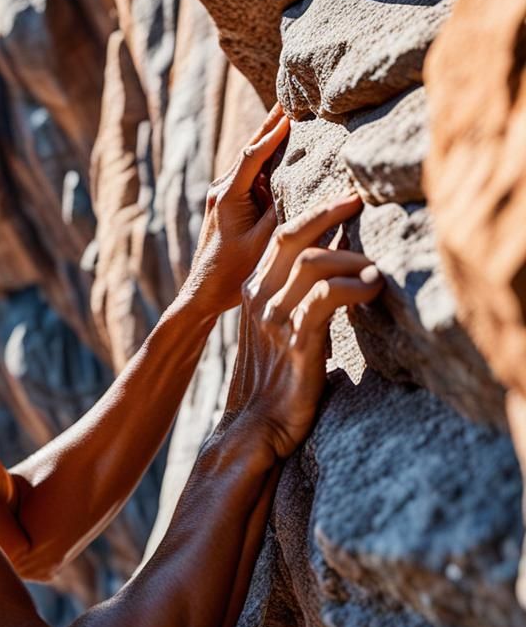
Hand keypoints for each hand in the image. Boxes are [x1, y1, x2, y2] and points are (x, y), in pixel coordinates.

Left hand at [185, 104, 289, 317]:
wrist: (204, 292)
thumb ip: (279, 212)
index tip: (292, 111)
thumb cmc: (232, 272)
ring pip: (249, 161)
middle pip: (249, 150)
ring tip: (290, 115)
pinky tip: (280, 151)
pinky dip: (264, 160)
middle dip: (270, 125)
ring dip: (268, 140)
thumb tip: (301, 185)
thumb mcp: (262, 243)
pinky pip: (248, 176)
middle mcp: (219, 190)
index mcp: (226, 196)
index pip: (252, 156)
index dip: (273, 133)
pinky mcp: (226, 204)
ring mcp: (220, 196)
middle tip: (290, 98)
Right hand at [225, 192, 384, 459]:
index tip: (345, 201)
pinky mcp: (296, 342)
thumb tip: (330, 271)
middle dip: (326, 215)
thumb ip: (294, 298)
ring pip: (310, 263)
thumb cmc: (276, 379)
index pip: (278, 238)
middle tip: (358, 203)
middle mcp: (258, 299)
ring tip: (374, 269)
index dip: (312, 215)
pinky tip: (372, 287)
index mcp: (253, 292)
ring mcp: (274, 320)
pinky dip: (352, 286)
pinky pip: (324, 298)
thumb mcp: (279, 329)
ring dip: (349, 258)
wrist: (255, 425)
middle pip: (289, 238)